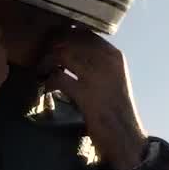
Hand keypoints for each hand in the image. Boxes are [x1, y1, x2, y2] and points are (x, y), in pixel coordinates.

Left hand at [40, 29, 146, 169]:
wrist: (125, 136)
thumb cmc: (115, 108)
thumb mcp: (113, 78)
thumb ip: (97, 62)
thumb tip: (70, 50)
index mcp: (114, 55)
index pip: (85, 33)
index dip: (65, 35)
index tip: (53, 44)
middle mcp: (107, 61)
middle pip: (71, 40)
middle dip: (52, 47)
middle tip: (44, 59)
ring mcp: (97, 77)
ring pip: (63, 54)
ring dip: (47, 62)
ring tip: (43, 72)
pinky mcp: (86, 94)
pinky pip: (59, 77)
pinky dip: (49, 81)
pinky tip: (48, 88)